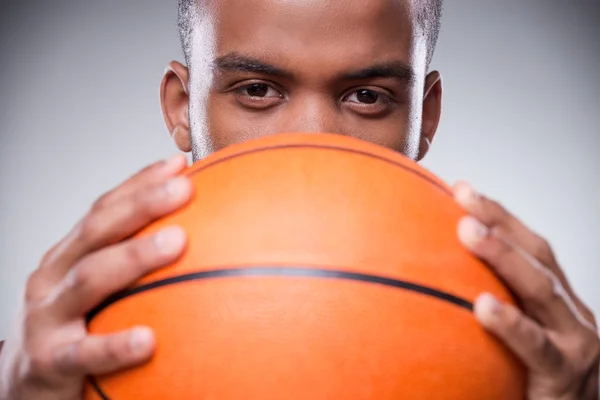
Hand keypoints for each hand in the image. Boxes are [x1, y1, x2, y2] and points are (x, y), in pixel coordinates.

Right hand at [0, 155, 192, 399]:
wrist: (21, 388)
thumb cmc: (72, 330)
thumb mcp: (95, 292)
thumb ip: (131, 269)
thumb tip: (198, 241)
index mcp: (67, 256)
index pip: (103, 210)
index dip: (139, 183)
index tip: (178, 165)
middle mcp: (52, 278)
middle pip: (97, 231)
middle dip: (141, 205)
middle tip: (184, 189)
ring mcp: (46, 318)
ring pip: (90, 279)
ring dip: (134, 256)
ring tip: (177, 241)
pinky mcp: (48, 362)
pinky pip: (85, 352)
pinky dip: (115, 344)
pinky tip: (149, 339)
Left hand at [453, 181, 598, 399]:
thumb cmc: (534, 385)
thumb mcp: (516, 345)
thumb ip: (489, 311)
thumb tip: (431, 283)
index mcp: (558, 304)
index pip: (531, 248)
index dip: (500, 216)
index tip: (461, 189)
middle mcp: (572, 316)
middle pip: (538, 256)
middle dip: (501, 222)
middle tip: (463, 195)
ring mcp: (575, 345)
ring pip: (541, 290)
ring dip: (504, 256)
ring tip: (469, 230)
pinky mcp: (565, 377)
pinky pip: (537, 347)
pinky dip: (511, 324)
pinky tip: (483, 307)